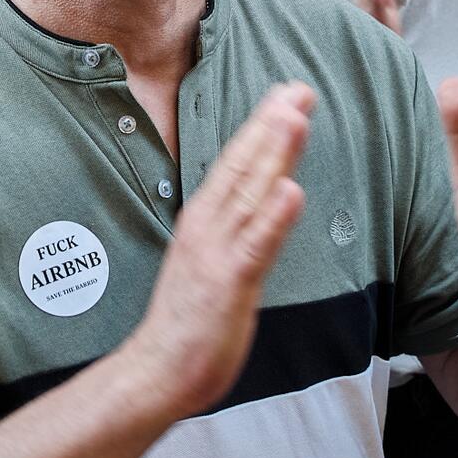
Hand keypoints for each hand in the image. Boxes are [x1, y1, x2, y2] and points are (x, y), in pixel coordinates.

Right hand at [122, 84, 312, 417]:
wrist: (158, 369)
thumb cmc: (188, 319)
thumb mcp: (210, 260)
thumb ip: (233, 228)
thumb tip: (257, 203)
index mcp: (204, 219)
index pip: (236, 163)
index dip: (262, 127)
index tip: (287, 94)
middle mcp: (208, 226)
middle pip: (244, 167)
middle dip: (272, 125)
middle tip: (299, 88)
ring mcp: (217, 252)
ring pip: (250, 194)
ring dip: (273, 154)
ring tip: (294, 117)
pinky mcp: (229, 283)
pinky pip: (256, 246)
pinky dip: (273, 217)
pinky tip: (291, 191)